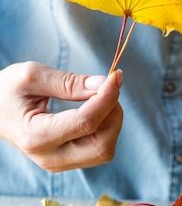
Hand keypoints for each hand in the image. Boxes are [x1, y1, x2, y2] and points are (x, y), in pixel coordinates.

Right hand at [0, 62, 123, 171]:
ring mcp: (59, 162)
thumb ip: (69, 82)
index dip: (107, 97)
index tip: (114, 75)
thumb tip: (102, 83)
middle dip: (113, 113)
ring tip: (99, 96)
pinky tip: (96, 108)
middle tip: (107, 86)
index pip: (86, 123)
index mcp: (36, 136)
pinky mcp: (67, 160)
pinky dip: (106, 127)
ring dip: (112, 121)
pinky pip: (99, 149)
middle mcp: (49, 157)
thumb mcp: (32, 76)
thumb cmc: (6, 90)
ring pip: (104, 150)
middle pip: (102, 145)